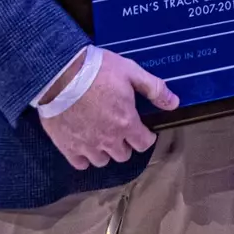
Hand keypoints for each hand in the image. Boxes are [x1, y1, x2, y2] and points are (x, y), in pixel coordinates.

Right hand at [38, 50, 178, 170]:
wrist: (60, 73)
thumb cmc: (97, 70)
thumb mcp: (131, 71)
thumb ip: (154, 89)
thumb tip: (174, 103)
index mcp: (126, 123)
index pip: (144, 144)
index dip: (146, 137)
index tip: (143, 130)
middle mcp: (108, 140)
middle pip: (123, 155)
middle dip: (125, 143)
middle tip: (120, 128)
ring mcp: (87, 146)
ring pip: (102, 160)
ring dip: (105, 151)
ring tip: (102, 136)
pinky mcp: (67, 147)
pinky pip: (80, 163)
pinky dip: (84, 157)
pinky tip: (84, 144)